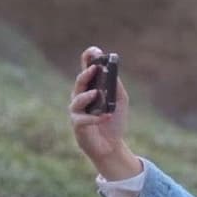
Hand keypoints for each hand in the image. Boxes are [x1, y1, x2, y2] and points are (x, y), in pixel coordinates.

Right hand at [68, 46, 140, 179]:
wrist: (112, 146)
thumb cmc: (114, 121)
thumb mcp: (119, 101)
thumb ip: (116, 86)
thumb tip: (112, 72)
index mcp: (90, 89)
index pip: (86, 70)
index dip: (88, 59)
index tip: (95, 50)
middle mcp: (80, 98)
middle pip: (80, 82)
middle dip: (86, 74)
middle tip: (95, 68)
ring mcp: (77, 112)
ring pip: (77, 100)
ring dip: (87, 96)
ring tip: (96, 93)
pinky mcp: (78, 126)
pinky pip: (83, 119)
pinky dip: (95, 118)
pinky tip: (106, 116)